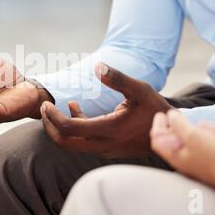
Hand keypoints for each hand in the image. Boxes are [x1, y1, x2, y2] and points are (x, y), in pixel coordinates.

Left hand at [40, 63, 172, 157]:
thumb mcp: (140, 90)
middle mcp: (103, 144)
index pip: (69, 128)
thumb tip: (98, 66)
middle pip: (65, 142)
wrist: (170, 135)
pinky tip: (76, 107)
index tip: (46, 104)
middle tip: (43, 108)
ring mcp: (104, 149)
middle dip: (50, 126)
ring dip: (61, 127)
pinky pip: (83, 142)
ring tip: (55, 106)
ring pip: (73, 144)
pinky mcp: (107, 148)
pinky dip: (75, 127)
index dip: (53, 116)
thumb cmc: (156, 110)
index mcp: (108, 129)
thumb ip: (118, 79)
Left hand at [150, 110, 214, 192]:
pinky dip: (188, 137)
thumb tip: (170, 115)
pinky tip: (197, 132)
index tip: (161, 114)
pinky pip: (190, 148)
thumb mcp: (193, 135)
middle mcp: (181, 161)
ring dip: (178, 131)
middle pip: (167, 143)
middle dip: (167, 127)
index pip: (157, 140)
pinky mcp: (204, 163)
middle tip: (170, 116)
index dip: (158, 125)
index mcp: (174, 156)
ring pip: (179, 145)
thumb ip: (179, 125)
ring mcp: (192, 163)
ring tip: (182, 121)